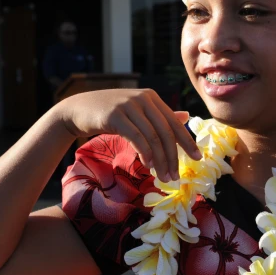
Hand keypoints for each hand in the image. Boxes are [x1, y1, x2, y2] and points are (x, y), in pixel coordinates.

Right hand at [56, 89, 201, 181]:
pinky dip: (145, 153)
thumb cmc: (111, 113)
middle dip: (174, 156)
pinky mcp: (115, 115)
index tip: (198, 158)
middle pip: (166, 132)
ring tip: (164, 176)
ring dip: (161, 160)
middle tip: (176, 176)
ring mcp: (129, 105)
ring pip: (153, 137)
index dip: (187, 141)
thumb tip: (186, 116)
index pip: (175, 122)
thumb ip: (160, 115)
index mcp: (152, 98)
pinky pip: (137, 137)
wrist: (78, 109)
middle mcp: (143, 99)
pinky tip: (149, 165)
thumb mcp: (137, 112)